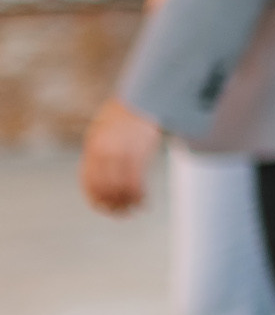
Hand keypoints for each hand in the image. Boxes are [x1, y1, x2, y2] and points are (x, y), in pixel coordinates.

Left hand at [81, 98, 160, 215]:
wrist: (141, 100)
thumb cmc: (120, 118)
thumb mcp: (100, 134)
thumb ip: (96, 156)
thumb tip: (94, 180)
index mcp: (93, 150)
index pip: (90, 183)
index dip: (96, 200)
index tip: (104, 209)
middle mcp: (105, 153)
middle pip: (106, 189)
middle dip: (113, 206)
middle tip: (121, 214)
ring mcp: (123, 153)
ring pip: (122, 189)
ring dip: (128, 204)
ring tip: (133, 210)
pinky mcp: (140, 153)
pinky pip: (138, 182)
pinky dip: (141, 196)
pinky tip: (145, 202)